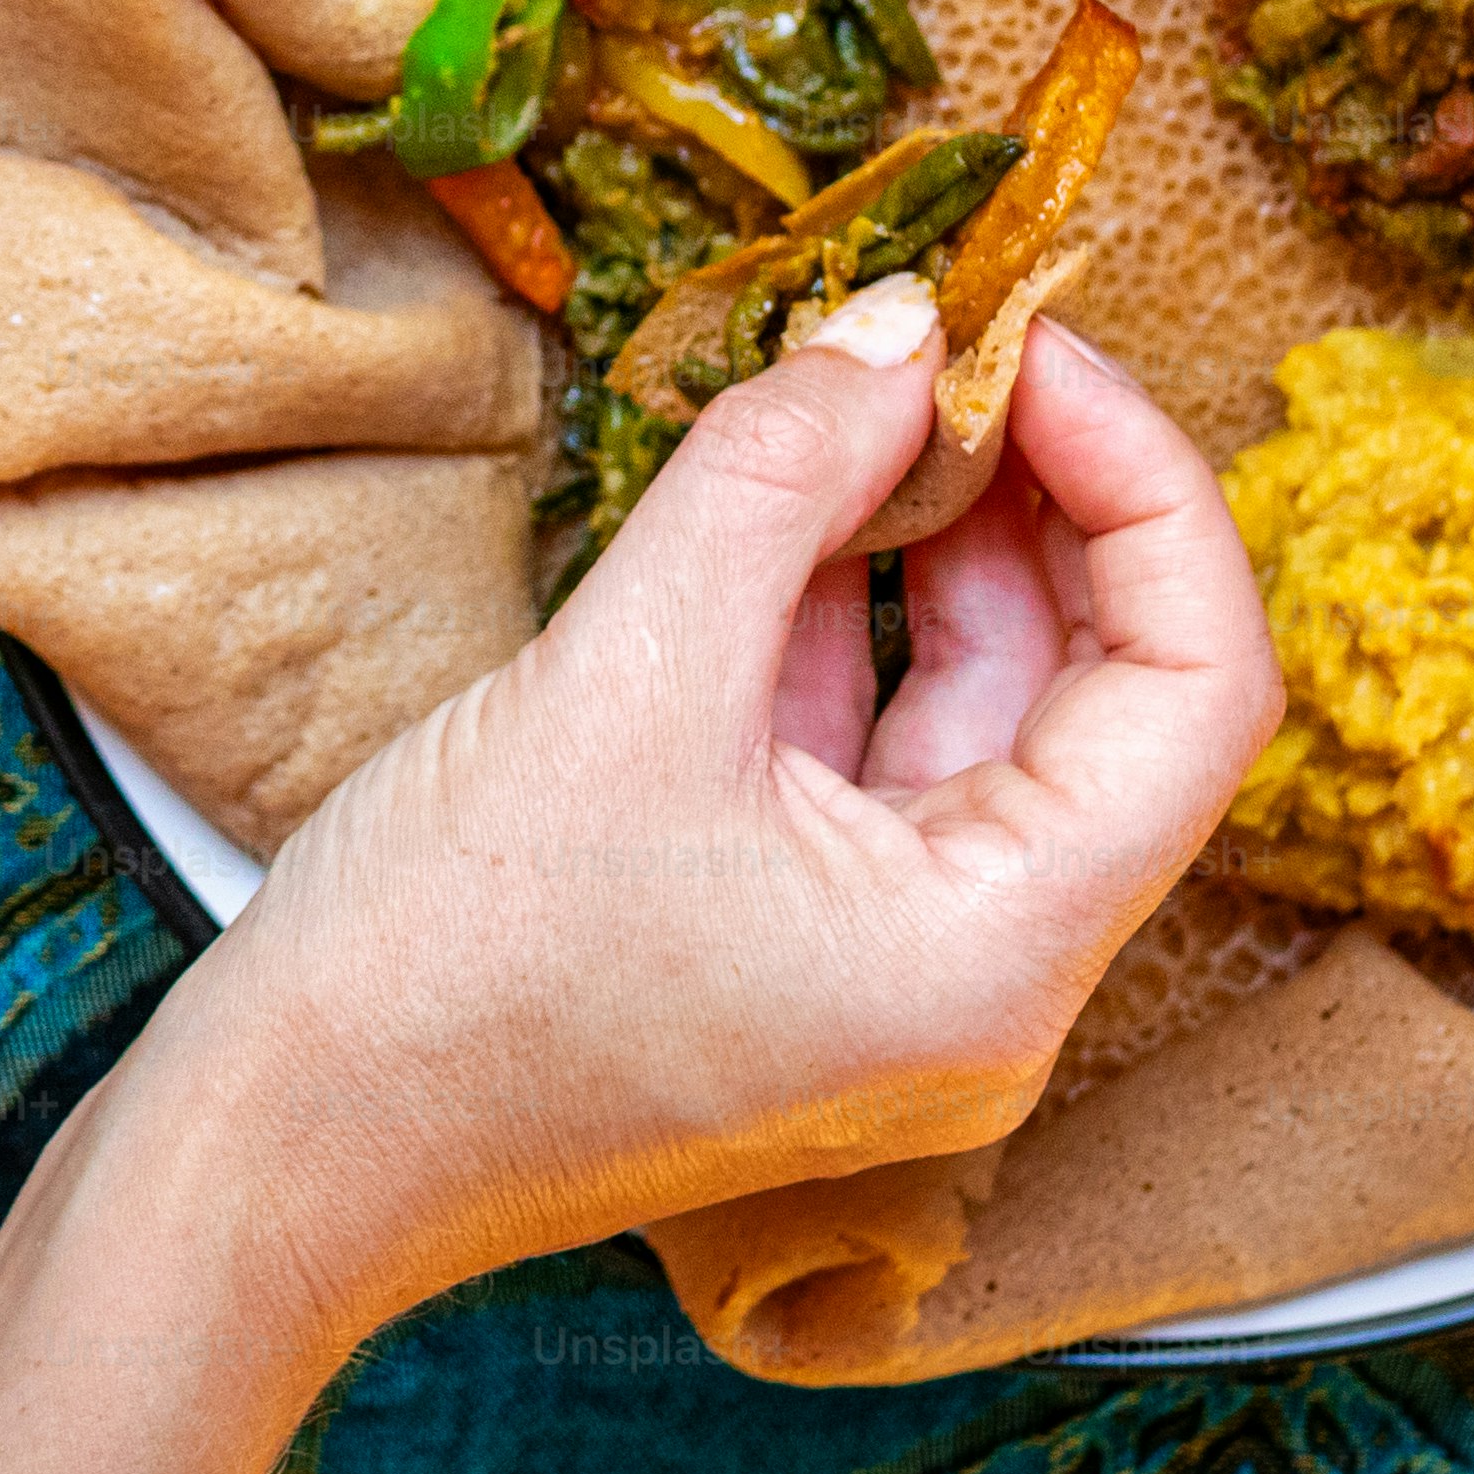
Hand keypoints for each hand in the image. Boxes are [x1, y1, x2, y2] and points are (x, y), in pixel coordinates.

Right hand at [205, 275, 1284, 1314]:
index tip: (1033, 345)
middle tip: (952, 335)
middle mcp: (987, 982)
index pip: (1195, 689)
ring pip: (987, 708)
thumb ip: (783, 472)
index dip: (1143, 488)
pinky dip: (848, 610)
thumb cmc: (445, 965)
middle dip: (1043, 497)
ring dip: (940, 536)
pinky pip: (878, 746)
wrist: (278, 1148)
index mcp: (998, 958)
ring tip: (870, 381)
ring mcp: (897, 968)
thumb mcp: (629, 668)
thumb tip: (895, 325)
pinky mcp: (804, 936)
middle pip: (1110, 694)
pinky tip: (798, 488)